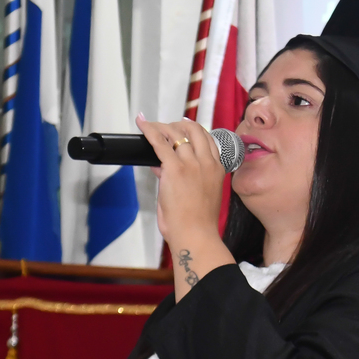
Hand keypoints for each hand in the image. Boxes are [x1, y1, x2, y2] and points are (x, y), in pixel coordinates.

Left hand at [136, 115, 224, 247]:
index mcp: (216, 169)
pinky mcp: (174, 169)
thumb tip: (162, 167)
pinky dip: (149, 130)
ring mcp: (191, 164)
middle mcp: (206, 162)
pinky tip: (142, 123)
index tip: (183, 127)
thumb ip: (184, 178)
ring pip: (175, 134)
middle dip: (178, 125)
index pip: (207, 139)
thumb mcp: (200, 195)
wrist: (196, 235)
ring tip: (151, 127)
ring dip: (161, 127)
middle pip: (193, 130)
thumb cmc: (198, 222)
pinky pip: (159, 142)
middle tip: (165, 127)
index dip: (194, 130)